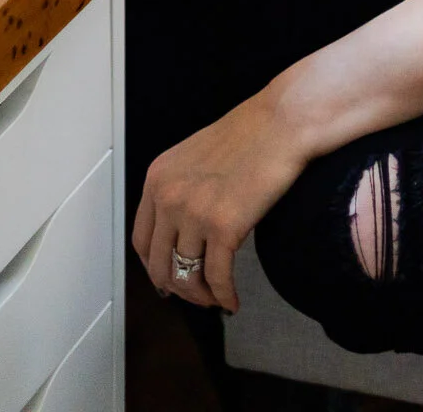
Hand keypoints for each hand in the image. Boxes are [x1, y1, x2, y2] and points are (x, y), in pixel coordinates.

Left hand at [133, 87, 306, 311]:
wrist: (281, 122)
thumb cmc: (250, 134)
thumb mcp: (195, 157)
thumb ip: (181, 189)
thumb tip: (181, 232)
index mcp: (158, 177)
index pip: (141, 240)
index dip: (155, 266)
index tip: (167, 279)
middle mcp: (168, 196)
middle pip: (158, 264)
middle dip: (178, 289)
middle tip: (196, 296)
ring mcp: (194, 212)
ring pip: (185, 277)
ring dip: (201, 296)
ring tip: (217, 298)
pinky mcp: (224, 227)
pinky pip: (217, 278)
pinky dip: (224, 296)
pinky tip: (232, 300)